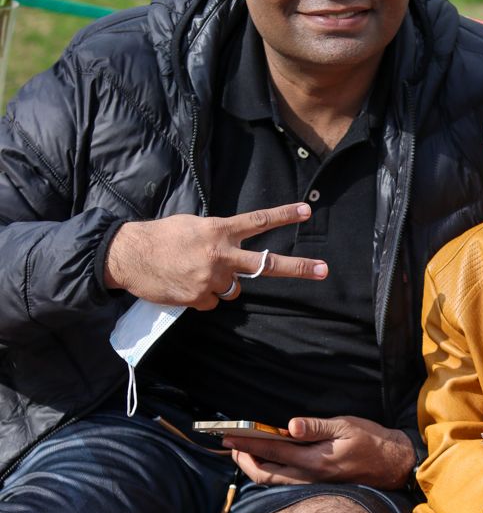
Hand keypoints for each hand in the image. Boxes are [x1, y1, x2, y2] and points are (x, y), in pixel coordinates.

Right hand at [103, 204, 327, 308]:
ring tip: (193, 272)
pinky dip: (200, 296)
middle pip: (266, 264)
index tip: (306, 211)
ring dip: (221, 284)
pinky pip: (211, 301)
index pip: (257, 222)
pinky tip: (182, 284)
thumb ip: (218, 236)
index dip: (283, 216)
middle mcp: (220, 255)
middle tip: (324, 270)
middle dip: (298, 268)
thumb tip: (233, 250)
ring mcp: (212, 279)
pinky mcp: (199, 299)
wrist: (128, 256)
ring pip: (233, 289)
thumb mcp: (193, 226)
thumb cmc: (160, 237)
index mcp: (218, 231)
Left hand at [226, 416, 415, 489]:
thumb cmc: (371, 442)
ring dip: (255, 468)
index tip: (231, 436)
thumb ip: (317, 427)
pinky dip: (270, 472)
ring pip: (273, 481)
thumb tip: (291, 426)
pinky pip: (285, 482)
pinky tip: (267, 462)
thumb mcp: (346, 426)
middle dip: (245, 460)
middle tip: (231, 447)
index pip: (273, 450)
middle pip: (265, 474)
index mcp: (315, 459)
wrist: (393, 465)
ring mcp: (312, 484)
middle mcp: (310, 476)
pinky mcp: (317, 485)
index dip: (249, 444)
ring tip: (244, 453)